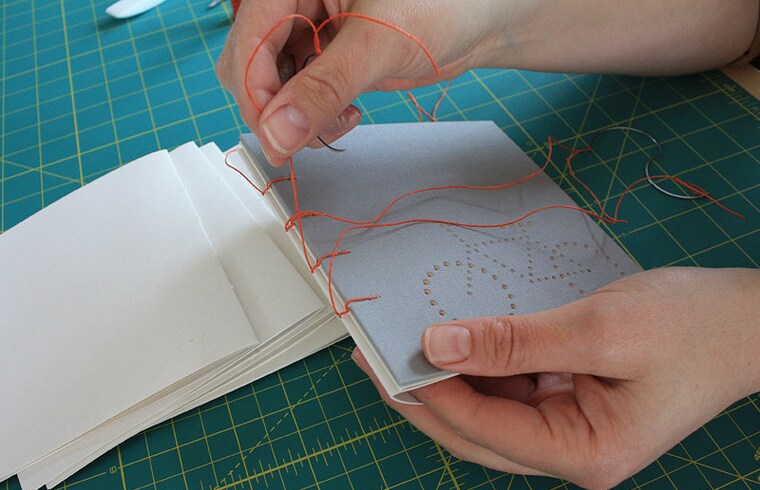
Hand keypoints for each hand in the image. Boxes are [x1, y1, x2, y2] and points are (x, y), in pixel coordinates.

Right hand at [216, 0, 757, 166]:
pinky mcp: (324, 55)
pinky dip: (314, 116)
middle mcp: (295, 2)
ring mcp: (308, 30)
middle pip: (251, 66)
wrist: (484, 17)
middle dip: (278, 110)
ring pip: (273, 86)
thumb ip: (323, 89)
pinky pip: (298, 94)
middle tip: (309, 135)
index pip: (249, 41)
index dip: (257, 96)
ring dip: (298, 118)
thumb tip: (277, 134)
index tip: (276, 141)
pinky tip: (344, 116)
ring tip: (340, 121)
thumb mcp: (379, 46)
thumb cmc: (444, 3)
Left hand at [353, 267, 759, 489]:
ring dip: (448, 379)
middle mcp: (570, 452)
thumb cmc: (690, 327)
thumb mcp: (597, 328)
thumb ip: (514, 340)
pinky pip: (508, 390)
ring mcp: (567, 430)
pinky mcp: (566, 403)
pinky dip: (479, 366)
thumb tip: (439, 343)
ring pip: (487, 411)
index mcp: (584, 454)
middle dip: (424, 396)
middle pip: (476, 431)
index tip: (388, 359)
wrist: (745, 320)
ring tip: (405, 344)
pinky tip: (455, 340)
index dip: (433, 395)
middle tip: (375, 358)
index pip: (487, 430)